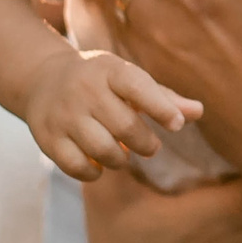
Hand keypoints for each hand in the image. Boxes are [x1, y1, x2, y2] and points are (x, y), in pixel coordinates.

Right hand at [22, 47, 201, 182]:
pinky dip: (95, 173)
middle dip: (146, 144)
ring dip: (122, 160)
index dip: (161, 108)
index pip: (138, 87)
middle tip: (150, 147)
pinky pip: (79, 167)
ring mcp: (63, 115)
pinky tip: (99, 164)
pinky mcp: (48, 138)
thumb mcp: (128, 80)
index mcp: (109, 70)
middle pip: (126, 127)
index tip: (176, 125)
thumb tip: (199, 112)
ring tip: (123, 153)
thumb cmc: (100, 82)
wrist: (42, 79)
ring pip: (104, 151)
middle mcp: (84, 90)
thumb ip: (163, 98)